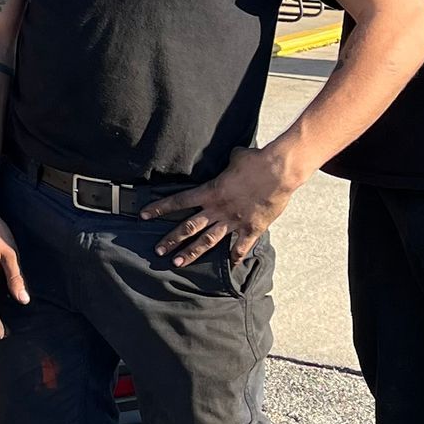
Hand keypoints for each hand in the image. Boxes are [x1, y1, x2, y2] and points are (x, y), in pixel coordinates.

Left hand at [142, 145, 299, 265]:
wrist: (279, 171)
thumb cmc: (257, 161)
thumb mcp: (237, 156)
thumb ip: (230, 162)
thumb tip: (233, 157)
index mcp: (211, 191)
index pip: (179, 201)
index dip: (159, 208)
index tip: (143, 215)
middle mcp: (218, 209)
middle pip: (189, 227)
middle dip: (171, 239)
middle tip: (158, 251)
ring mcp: (234, 221)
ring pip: (208, 241)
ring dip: (192, 253)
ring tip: (178, 263)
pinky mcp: (252, 229)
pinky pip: (240, 247)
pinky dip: (235, 257)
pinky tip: (229, 266)